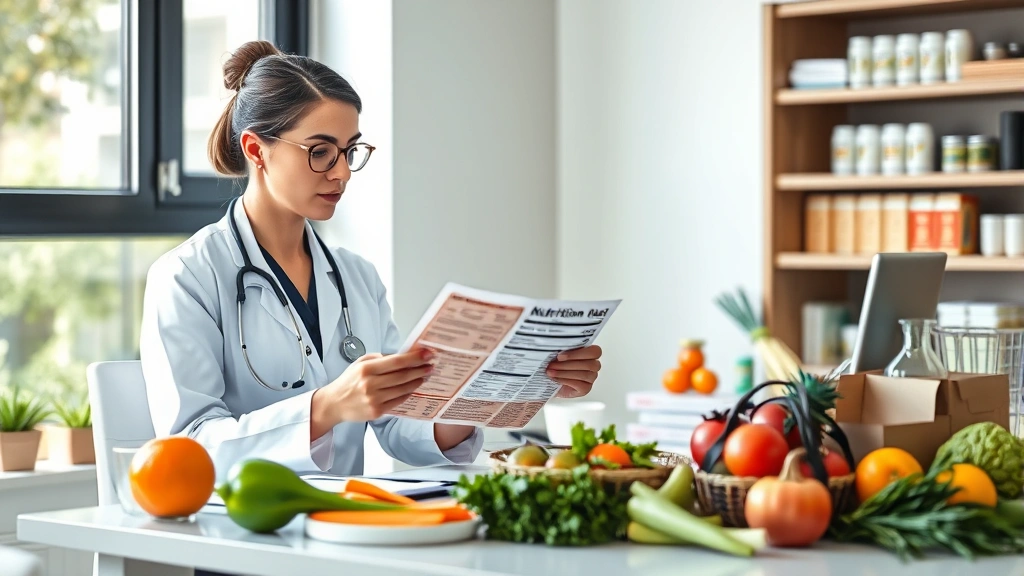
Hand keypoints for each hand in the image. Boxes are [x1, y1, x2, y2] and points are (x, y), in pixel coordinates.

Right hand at [310, 348, 433, 437]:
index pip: (396, 361)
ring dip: (417, 381)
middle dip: (420, 369)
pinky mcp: (377, 411)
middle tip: (430, 365)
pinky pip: (399, 401)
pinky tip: (413, 387)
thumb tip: (403, 356)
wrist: (334, 404)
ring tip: (424, 375)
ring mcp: (374, 399)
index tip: (427, 353)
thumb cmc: (348, 382)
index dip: (414, 357)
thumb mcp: (360, 363)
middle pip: (403, 375)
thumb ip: (380, 359)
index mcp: (366, 369)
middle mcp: (370, 384)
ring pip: (403, 389)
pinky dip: (408, 393)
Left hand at [547, 345, 601, 398]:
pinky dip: (565, 381)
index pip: (595, 351)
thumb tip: (558, 349)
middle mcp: (593, 366)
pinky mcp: (586, 389)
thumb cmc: (557, 365)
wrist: (551, 380)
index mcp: (590, 353)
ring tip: (551, 372)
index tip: (560, 355)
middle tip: (553, 364)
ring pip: (584, 374)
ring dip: (564, 373)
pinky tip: (556, 379)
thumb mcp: (559, 355)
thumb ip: (564, 350)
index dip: (578, 353)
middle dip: (568, 364)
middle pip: (590, 364)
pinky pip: (580, 385)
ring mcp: (591, 378)